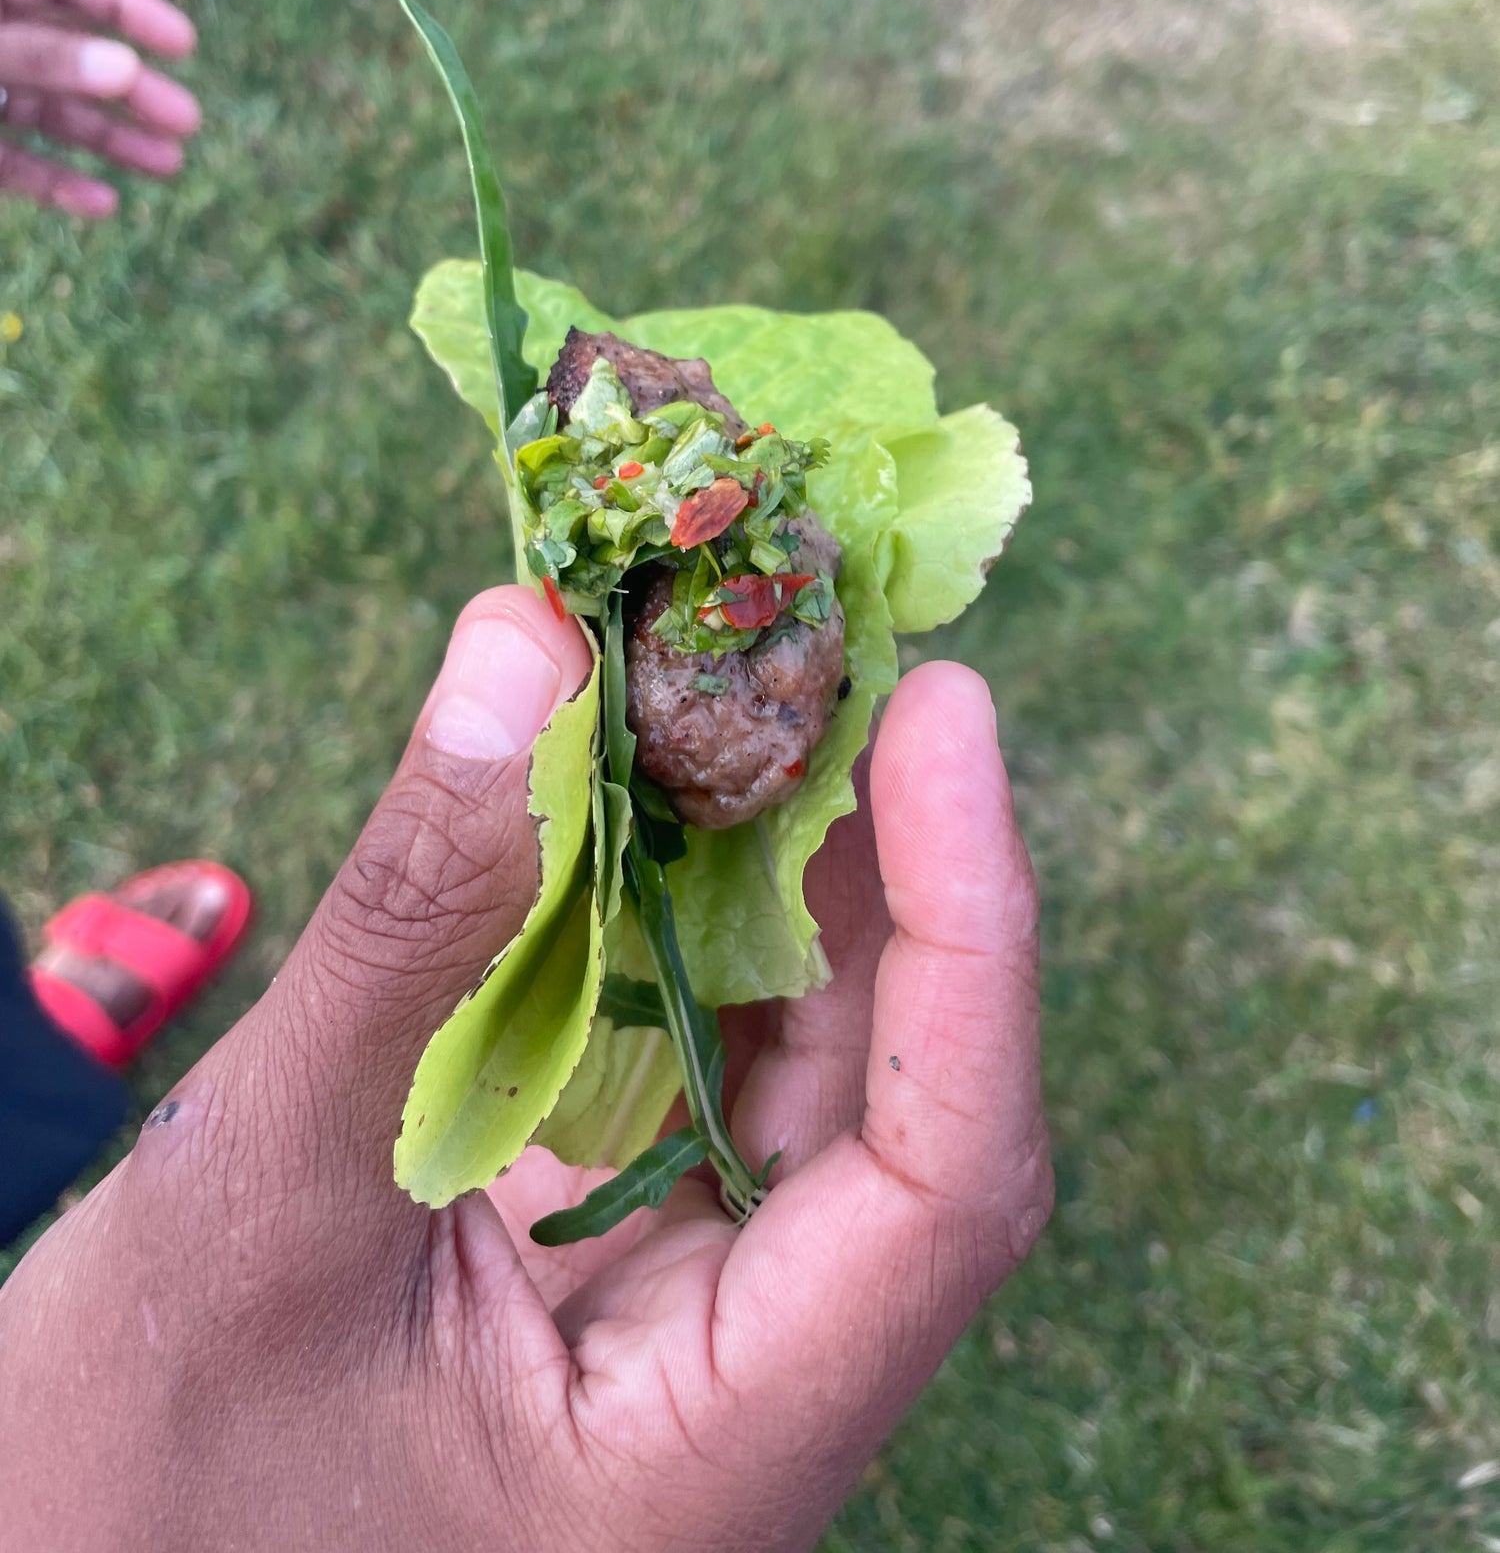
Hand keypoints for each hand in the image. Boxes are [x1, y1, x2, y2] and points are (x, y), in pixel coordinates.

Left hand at [0, 0, 198, 218]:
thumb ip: (36, 56)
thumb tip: (125, 68)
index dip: (125, 5)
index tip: (183, 45)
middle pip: (68, 52)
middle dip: (132, 87)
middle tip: (186, 121)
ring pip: (48, 112)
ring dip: (108, 140)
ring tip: (166, 166)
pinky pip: (13, 163)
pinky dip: (54, 183)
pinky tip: (100, 203)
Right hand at [0, 587, 1049, 1550]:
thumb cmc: (132, 1477)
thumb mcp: (266, 1191)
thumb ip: (416, 927)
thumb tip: (526, 645)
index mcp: (720, 1452)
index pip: (944, 1181)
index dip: (969, 930)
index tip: (942, 710)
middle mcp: (747, 1385)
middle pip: (896, 1089)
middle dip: (881, 855)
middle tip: (832, 641)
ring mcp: (688, 1317)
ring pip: (807, 1063)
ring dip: (787, 869)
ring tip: (751, 677)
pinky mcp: (618, 1252)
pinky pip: (702, 1062)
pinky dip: (684, 917)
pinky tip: (652, 791)